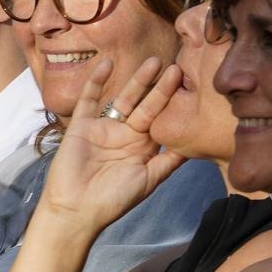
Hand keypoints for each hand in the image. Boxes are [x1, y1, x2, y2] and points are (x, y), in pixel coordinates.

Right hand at [36, 56, 186, 233]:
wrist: (77, 210)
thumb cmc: (114, 199)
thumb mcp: (149, 180)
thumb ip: (169, 161)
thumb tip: (194, 145)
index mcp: (141, 147)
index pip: (160, 119)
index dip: (172, 102)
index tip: (186, 84)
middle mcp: (124, 135)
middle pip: (144, 105)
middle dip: (159, 86)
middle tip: (174, 65)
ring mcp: (102, 129)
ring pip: (122, 99)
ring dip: (136, 80)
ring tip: (152, 61)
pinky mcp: (81, 126)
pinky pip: (89, 100)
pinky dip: (95, 82)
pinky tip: (107, 64)